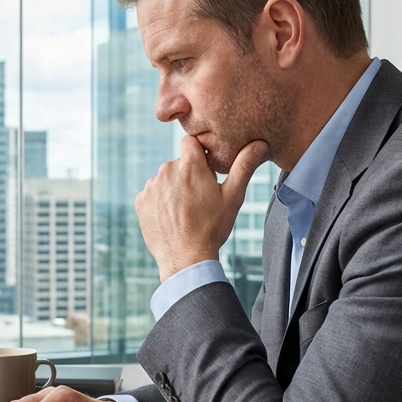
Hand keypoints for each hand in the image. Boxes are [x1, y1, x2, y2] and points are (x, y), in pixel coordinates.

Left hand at [135, 137, 267, 281]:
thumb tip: (260, 143)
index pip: (191, 142)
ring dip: (174, 189)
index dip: (200, 155)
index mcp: (190, 165)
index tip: (206, 171)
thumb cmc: (212, 228)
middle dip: (188, 175)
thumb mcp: (233, 197)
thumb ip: (244, 166)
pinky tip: (172, 218)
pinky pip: (152, 194)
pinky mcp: (140, 201)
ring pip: (165, 179)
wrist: (186, 259)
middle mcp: (166, 170)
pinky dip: (160, 202)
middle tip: (199, 199)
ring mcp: (151, 186)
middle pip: (179, 163)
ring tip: (186, 211)